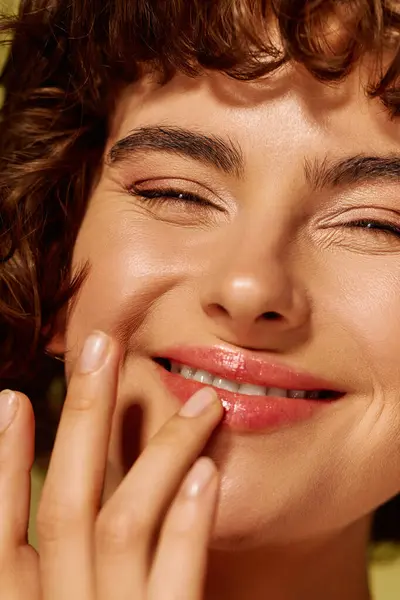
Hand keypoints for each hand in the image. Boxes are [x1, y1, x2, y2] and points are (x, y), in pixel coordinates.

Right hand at [0, 331, 223, 599]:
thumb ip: (79, 571)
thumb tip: (76, 486)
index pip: (4, 536)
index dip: (3, 463)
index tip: (12, 397)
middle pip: (64, 506)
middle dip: (82, 415)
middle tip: (102, 346)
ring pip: (123, 525)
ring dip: (164, 453)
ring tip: (205, 403)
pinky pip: (177, 578)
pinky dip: (188, 522)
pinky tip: (207, 472)